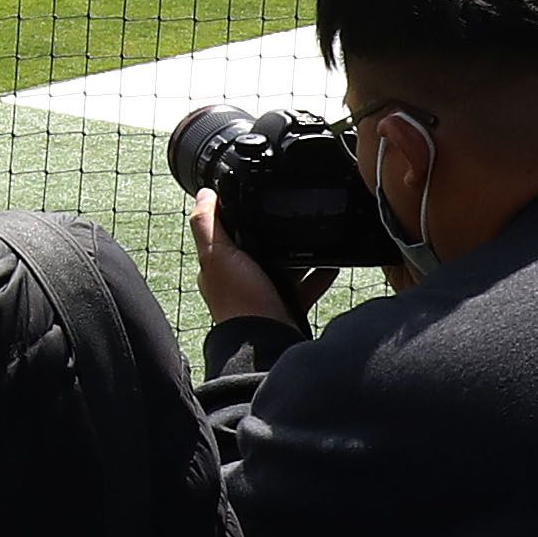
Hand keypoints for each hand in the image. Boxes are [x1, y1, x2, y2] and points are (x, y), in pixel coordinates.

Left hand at [187, 188, 319, 329]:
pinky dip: (320, 273)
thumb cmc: (241, 301)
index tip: (254, 198)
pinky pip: (307, 283)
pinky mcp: (287, 305)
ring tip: (315, 234)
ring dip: (300, 252)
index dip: (236, 215)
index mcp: (220, 264)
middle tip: (292, 214)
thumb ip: (208, 224)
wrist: (267, 343)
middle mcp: (240, 278)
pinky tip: (333, 262)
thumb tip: (204, 193)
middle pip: (259, 246)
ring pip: (285, 264)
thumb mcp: (217, 255)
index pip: (226, 232)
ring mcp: (264, 292)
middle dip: (273, 233)